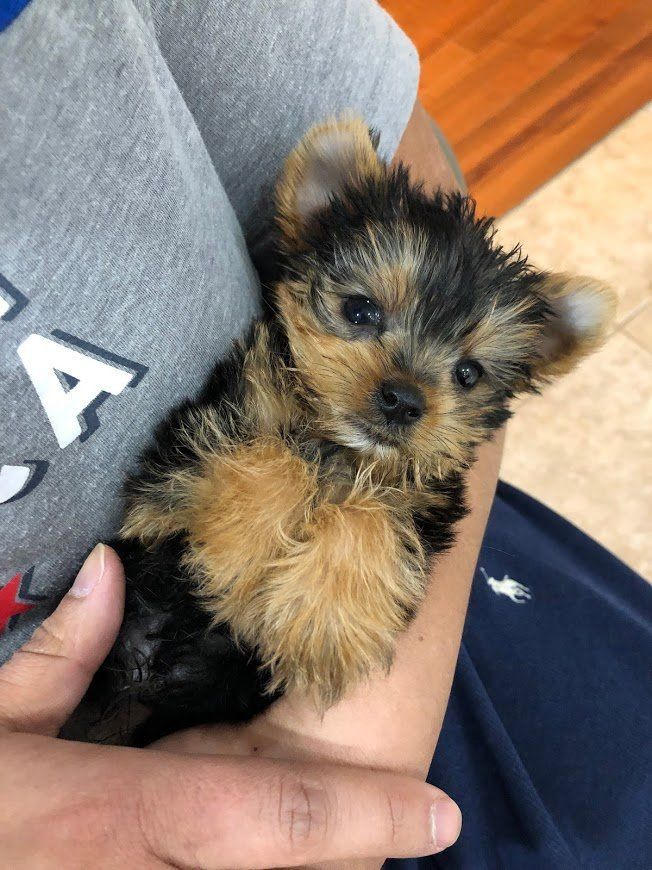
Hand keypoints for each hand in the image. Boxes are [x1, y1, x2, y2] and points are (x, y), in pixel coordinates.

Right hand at [0, 544, 460, 867]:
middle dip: (360, 849)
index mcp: (124, 813)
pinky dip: (263, 869)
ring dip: (320, 863)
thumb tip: (109, 569)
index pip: (276, 815)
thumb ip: (60, 654)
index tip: (442, 814)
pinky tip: (267, 853)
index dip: (369, 815)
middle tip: (417, 824)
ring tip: (365, 838)